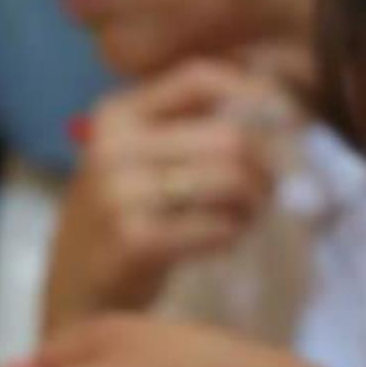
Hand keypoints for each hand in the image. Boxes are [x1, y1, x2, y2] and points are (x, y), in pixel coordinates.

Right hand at [45, 61, 293, 328]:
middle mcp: (113, 146)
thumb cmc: (128, 216)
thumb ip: (194, 127)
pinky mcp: (137, 239)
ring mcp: (121, 193)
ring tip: (244, 216)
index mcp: (118, 115)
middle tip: (264, 192)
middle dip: (264, 169)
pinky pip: (220, 226)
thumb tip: (278, 106)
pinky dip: (234, 234)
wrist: (80, 287)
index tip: (285, 122)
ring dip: (254, 204)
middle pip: (230, 138)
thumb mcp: (143, 158)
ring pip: (232, 181)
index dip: (254, 95)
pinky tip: (223, 239)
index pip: (199, 78)